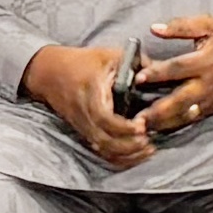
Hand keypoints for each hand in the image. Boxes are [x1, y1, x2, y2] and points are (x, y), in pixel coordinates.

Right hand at [22, 41, 155, 168]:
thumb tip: (163, 71)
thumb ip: (137, 63)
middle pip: (104, 140)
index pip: (104, 117)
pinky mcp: (83, 132)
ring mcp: (82, 126)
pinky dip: (118, 158)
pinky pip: (100, 152)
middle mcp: (85, 113)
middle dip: (129, 146)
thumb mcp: (110, 55)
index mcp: (91, 92)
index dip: (124, 127)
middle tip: (149, 142)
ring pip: (103, 150)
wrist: (49, 73)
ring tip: (147, 150)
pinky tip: (135, 154)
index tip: (142, 126)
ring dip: (126, 155)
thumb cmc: (82, 62)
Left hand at [134, 14, 212, 135]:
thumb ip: (181, 27)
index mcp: (206, 60)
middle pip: (180, 100)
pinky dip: (180, 123)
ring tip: (146, 128)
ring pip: (187, 113)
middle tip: (137, 119)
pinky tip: (164, 128)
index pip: (176, 68)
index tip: (138, 78)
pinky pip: (197, 117)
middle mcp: (208, 82)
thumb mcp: (209, 24)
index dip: (157, 73)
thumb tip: (153, 28)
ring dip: (166, 122)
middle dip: (159, 110)